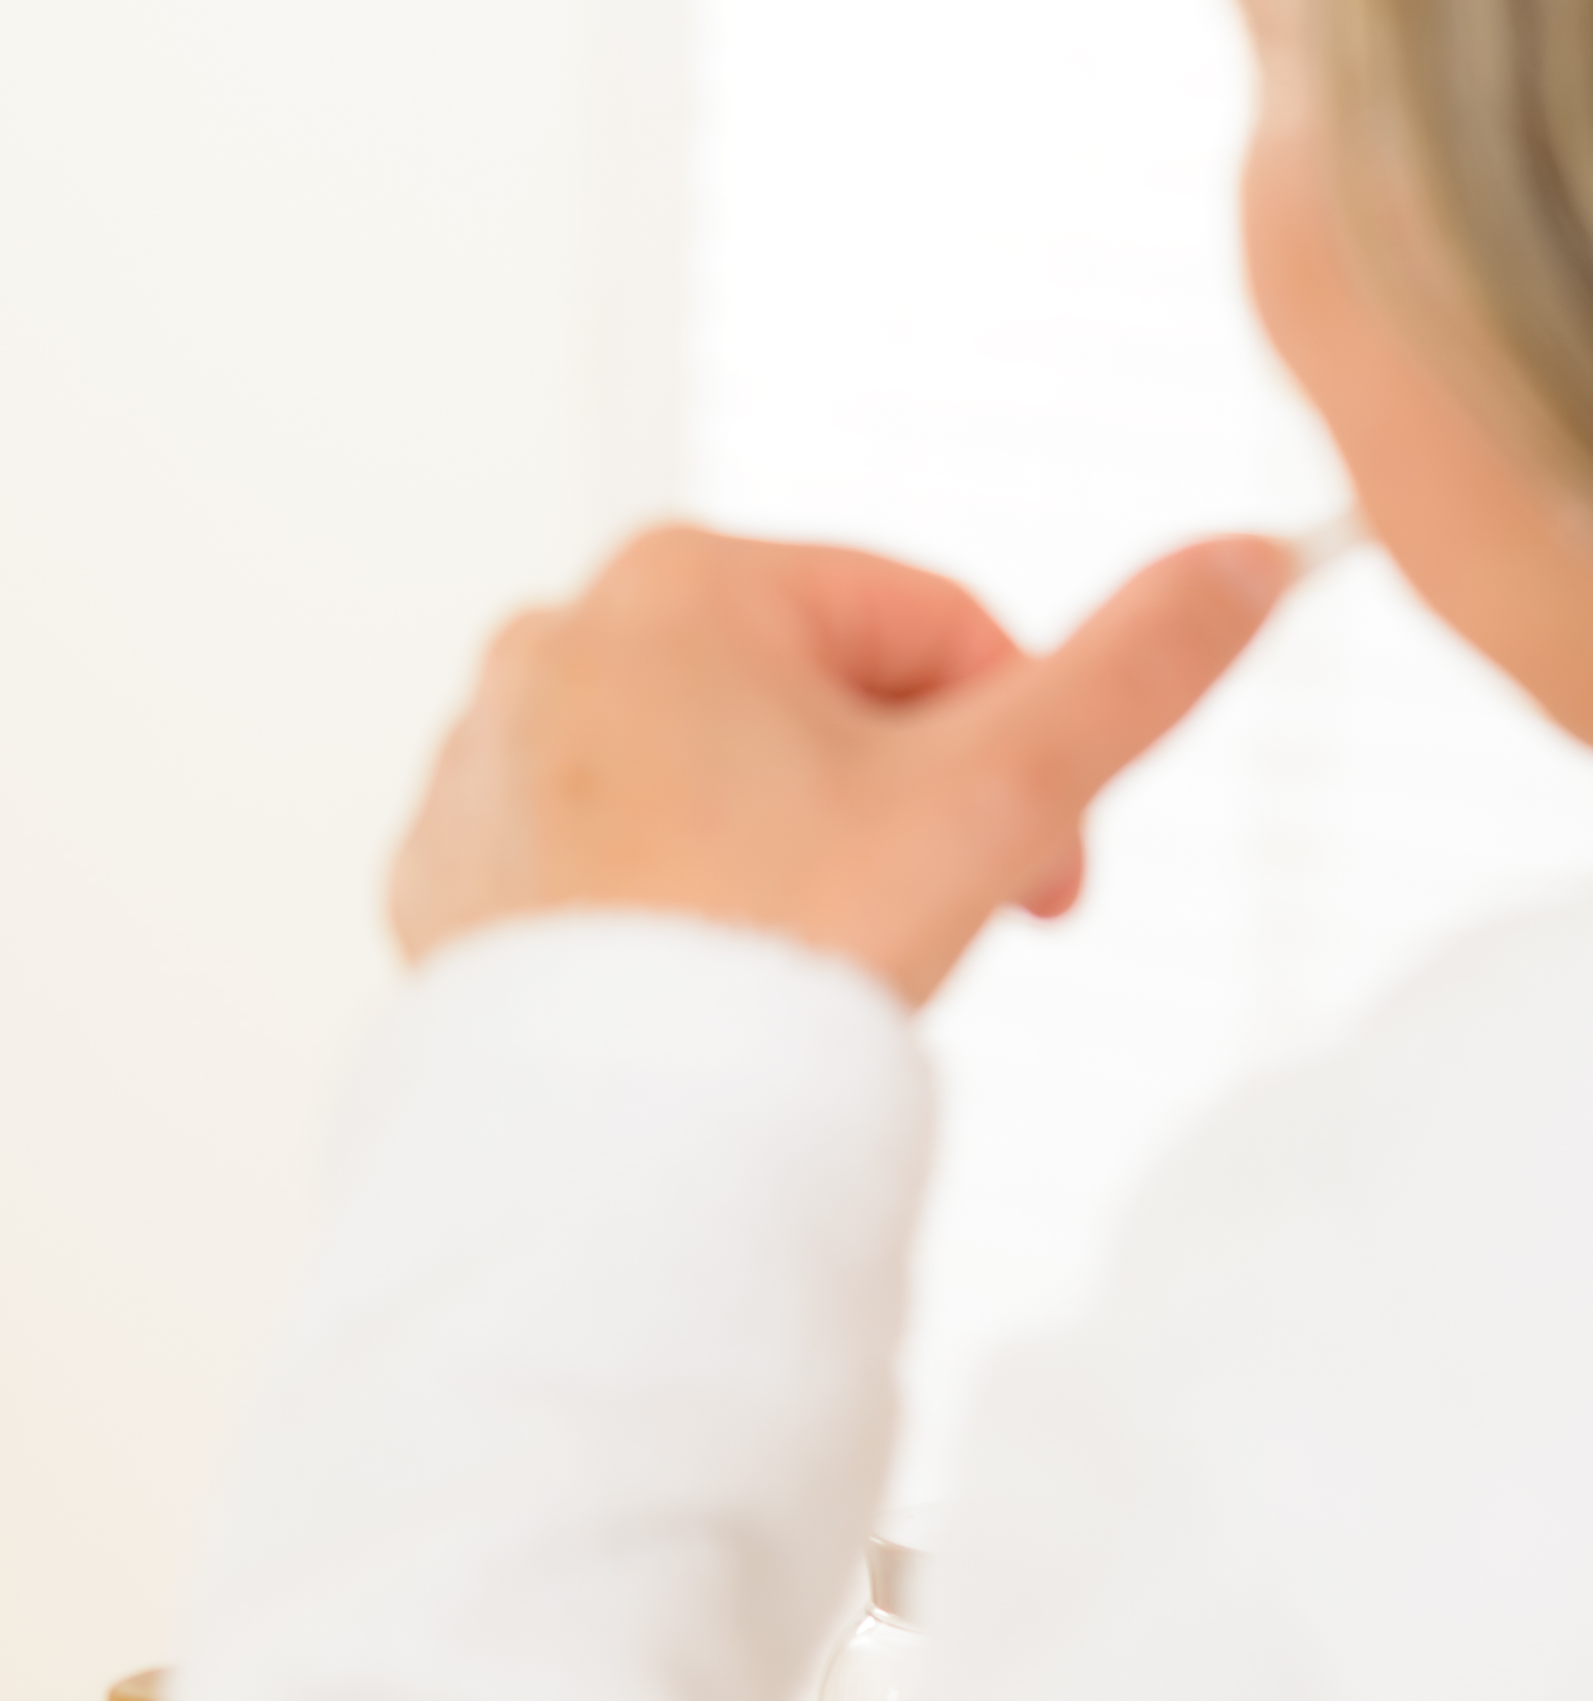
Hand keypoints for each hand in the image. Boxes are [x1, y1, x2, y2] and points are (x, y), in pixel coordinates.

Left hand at [389, 523, 1291, 1003]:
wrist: (604, 1139)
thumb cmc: (778, 952)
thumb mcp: (997, 794)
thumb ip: (1137, 669)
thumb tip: (1251, 561)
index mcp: (678, 578)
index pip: (929, 625)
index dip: (1022, 749)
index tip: (1048, 882)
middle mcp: (553, 640)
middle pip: (816, 704)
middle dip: (902, 805)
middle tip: (923, 927)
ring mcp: (482, 757)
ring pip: (714, 782)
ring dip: (795, 856)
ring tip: (803, 969)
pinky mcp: (449, 870)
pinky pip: (610, 863)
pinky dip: (676, 912)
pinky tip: (702, 991)